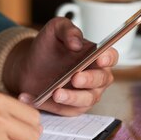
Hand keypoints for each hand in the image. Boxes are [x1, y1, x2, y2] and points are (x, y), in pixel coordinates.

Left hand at [3, 17, 117, 115]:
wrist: (30, 65)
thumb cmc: (48, 47)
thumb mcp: (54, 30)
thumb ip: (67, 30)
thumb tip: (76, 43)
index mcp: (96, 56)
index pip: (110, 57)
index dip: (108, 59)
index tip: (99, 59)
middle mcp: (96, 76)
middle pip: (101, 80)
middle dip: (89, 80)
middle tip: (75, 78)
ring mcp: (86, 94)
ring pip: (86, 99)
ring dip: (71, 97)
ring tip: (55, 93)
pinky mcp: (72, 108)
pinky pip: (64, 109)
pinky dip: (49, 105)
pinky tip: (32, 98)